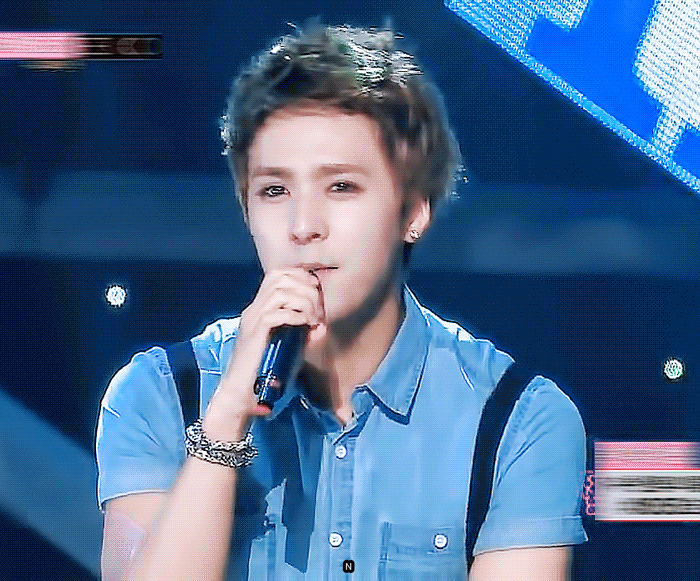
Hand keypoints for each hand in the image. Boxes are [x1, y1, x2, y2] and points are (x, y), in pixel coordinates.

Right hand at [202, 268, 325, 439]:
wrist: (240, 393)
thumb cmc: (264, 373)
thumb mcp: (286, 346)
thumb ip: (300, 333)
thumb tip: (321, 325)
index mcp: (259, 309)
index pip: (278, 275)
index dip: (301, 277)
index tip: (317, 293)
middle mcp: (254, 310)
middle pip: (279, 277)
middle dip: (305, 287)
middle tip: (318, 309)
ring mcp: (252, 321)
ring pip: (279, 291)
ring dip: (303, 301)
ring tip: (314, 319)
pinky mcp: (255, 334)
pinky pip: (277, 313)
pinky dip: (296, 316)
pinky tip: (305, 326)